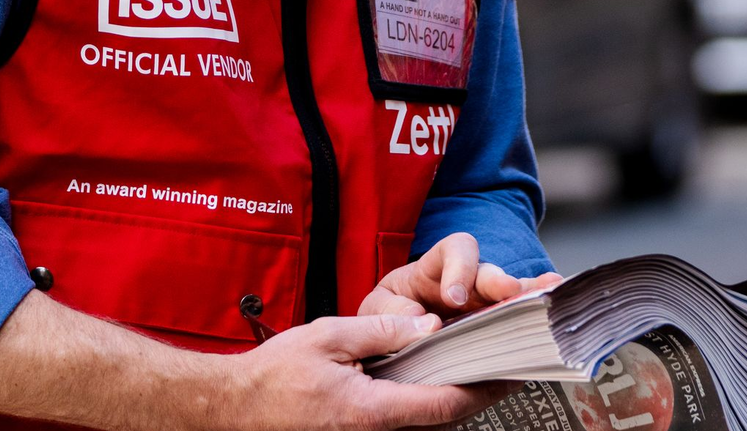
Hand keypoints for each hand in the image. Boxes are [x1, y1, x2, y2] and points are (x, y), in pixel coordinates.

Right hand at [220, 312, 511, 430]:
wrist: (237, 408)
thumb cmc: (276, 374)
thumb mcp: (329, 336)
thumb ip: (382, 332)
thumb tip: (428, 325)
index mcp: (372, 411)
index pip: (443, 403)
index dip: (482, 388)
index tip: (509, 372)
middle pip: (441, 420)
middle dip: (474, 394)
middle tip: (502, 368)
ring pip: (424, 425)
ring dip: (450, 400)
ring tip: (474, 369)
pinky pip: (403, 424)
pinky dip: (424, 405)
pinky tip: (430, 383)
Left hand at [358, 232, 562, 318]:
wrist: (391, 339)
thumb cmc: (387, 315)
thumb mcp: (378, 309)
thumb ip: (391, 312)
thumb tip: (422, 323)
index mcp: (434, 270)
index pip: (454, 250)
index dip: (459, 268)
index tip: (453, 298)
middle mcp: (466, 282)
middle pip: (489, 271)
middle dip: (499, 281)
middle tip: (509, 292)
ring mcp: (485, 306)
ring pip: (510, 295)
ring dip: (527, 296)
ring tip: (550, 294)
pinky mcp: (496, 331)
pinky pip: (518, 320)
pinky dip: (536, 315)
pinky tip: (557, 305)